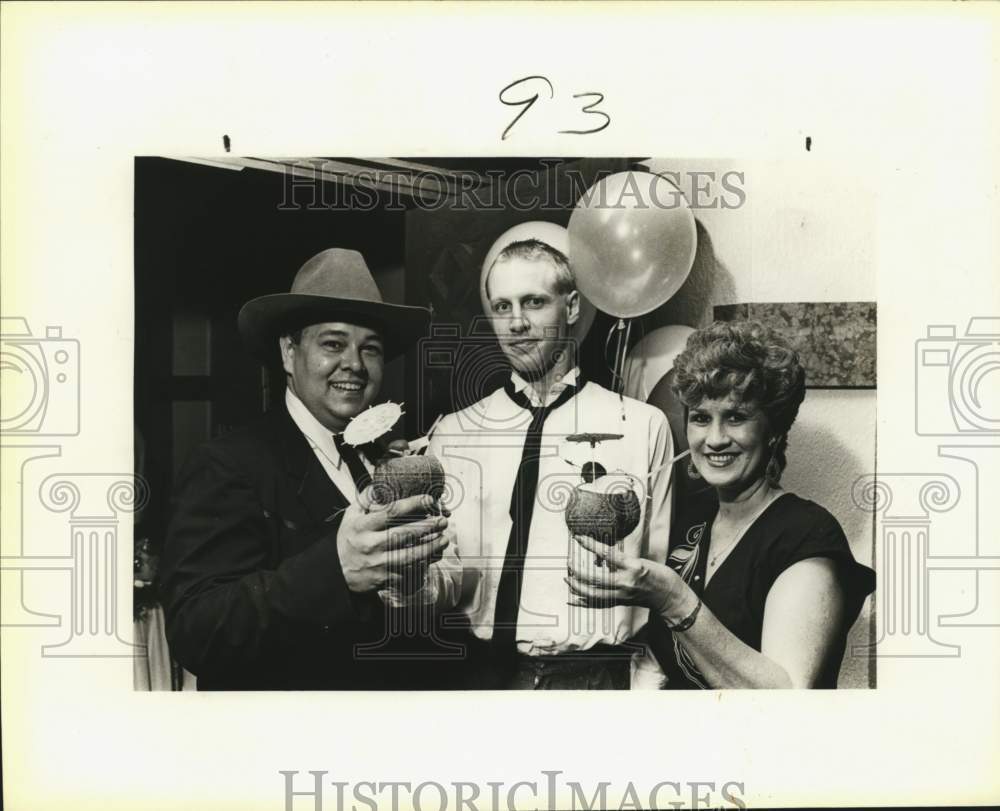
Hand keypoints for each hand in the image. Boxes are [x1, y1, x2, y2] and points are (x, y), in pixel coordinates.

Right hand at [336, 490, 450, 592]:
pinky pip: (409, 573)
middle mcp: (370, 545)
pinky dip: (424, 565)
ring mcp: (378, 564)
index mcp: (363, 526)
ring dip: (431, 547)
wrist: (336, 573)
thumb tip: (382, 482)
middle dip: (428, 526)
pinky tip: (434, 557)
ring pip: (410, 556)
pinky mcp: (385, 580)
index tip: (429, 499)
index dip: (413, 504)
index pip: (391, 512)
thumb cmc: (348, 540)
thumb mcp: (350, 516)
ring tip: (444, 539)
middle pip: (404, 534)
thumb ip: (366, 498)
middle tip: (443, 520)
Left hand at [565, 535, 684, 615]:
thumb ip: (621, 560)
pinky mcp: (620, 603)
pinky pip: (597, 604)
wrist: (669, 597)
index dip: (591, 545)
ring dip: (577, 587)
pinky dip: (583, 602)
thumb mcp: (642, 560)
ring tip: (567, 578)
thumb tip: (600, 557)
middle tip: (569, 563)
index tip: (579, 538)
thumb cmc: (660, 575)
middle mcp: (625, 583)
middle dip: (578, 571)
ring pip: (593, 594)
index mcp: (633, 567)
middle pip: (595, 579)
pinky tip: (572, 598)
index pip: (607, 554)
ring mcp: (621, 595)